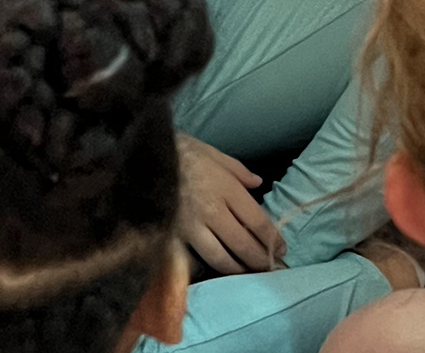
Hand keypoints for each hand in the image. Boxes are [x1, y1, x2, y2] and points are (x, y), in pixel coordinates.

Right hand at [177, 134, 284, 273]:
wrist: (143, 155)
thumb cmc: (180, 151)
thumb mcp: (214, 153)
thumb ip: (239, 171)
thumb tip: (258, 183)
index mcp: (227, 189)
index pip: (257, 222)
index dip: (273, 239)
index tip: (282, 248)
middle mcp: (212, 212)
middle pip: (243, 245)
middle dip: (260, 260)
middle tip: (271, 269)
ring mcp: (191, 227)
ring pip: (220, 258)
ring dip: (238, 269)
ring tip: (247, 273)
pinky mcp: (172, 236)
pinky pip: (193, 260)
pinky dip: (207, 268)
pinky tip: (216, 271)